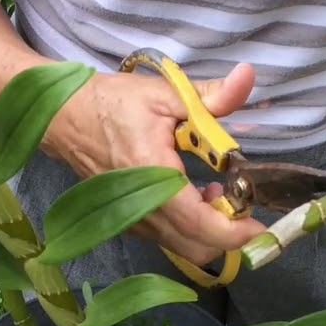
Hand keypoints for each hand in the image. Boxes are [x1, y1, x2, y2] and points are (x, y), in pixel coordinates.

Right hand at [43, 62, 266, 265]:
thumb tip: (247, 77)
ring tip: (221, 194)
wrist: (63, 118)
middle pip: (197, 247)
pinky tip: (197, 195)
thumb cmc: (111, 104)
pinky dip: (192, 228)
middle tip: (245, 203)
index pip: (199, 222)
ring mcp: (133, 222)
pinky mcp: (130, 224)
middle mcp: (141, 210)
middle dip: (229, 235)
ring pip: (184, 248)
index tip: (262, 227)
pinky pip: (169, 240)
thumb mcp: (165, 92)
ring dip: (211, 231)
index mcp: (151, 176)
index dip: (235, 231)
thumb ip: (210, 95)